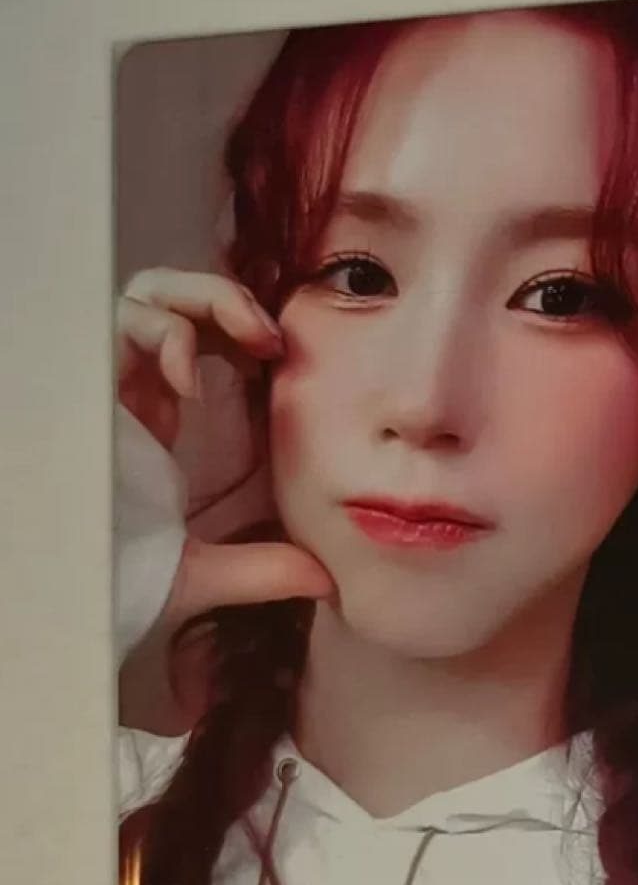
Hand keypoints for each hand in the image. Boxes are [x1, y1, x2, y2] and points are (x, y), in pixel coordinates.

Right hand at [117, 268, 334, 729]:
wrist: (66, 591)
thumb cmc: (114, 575)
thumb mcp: (200, 571)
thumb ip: (261, 568)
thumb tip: (325, 579)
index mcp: (154, 414)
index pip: (197, 336)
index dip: (239, 331)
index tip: (283, 359)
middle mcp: (130, 388)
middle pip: (176, 299)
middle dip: (230, 301)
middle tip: (273, 341)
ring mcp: (107, 380)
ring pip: (151, 293)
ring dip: (209, 300)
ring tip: (251, 342)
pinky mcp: (86, 378)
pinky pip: (125, 319)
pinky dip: (167, 334)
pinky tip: (188, 386)